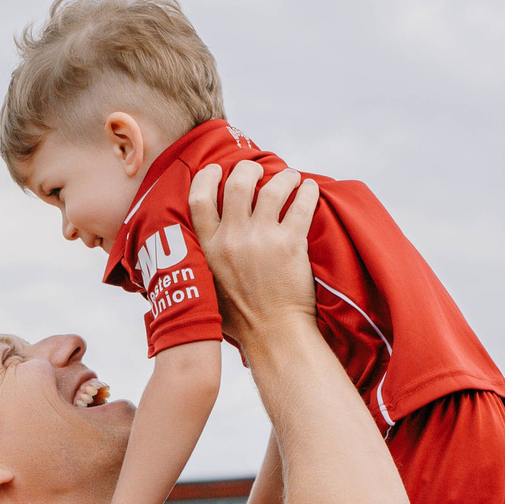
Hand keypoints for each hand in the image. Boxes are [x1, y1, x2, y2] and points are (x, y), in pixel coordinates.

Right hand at [189, 160, 316, 347]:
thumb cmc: (240, 319)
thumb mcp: (205, 287)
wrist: (272, 335)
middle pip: (238, 183)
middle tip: (257, 168)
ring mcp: (261, 239)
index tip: (217, 169)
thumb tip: (195, 249)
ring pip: (272, 188)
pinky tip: (309, 189)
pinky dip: (307, 192)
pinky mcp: (290, 244)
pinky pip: (300, 205)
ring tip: (290, 177)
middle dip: (248, 168)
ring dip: (283, 177)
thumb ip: (202, 262)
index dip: (208, 177)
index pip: (199, 198)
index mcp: (207, 248)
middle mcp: (232, 239)